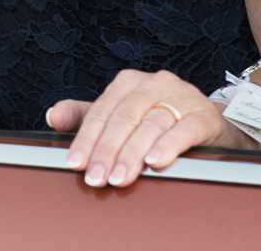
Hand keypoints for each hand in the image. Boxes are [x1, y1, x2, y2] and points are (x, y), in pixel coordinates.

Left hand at [47, 69, 235, 187]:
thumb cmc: (159, 120)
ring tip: (121, 177)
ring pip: (151, 124)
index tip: (75, 163)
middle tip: (97, 177)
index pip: (101, 111)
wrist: (208, 125)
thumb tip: (52, 116)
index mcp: (128, 82)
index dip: (86, 139)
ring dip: (133, 153)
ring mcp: (181, 96)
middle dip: (107, 151)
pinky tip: (155, 161)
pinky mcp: (204, 114)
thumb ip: (85, 117)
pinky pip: (184, 129)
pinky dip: (168, 145)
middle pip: (124, 118)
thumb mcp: (119, 116)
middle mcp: (154, 83)